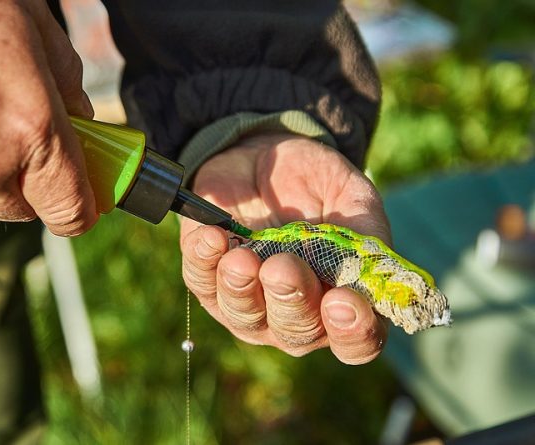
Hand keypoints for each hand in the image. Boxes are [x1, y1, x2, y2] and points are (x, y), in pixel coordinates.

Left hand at [181, 132, 390, 363]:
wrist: (263, 158)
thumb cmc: (315, 186)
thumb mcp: (349, 195)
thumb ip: (364, 229)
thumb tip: (367, 262)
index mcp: (342, 303)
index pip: (355, 340)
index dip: (352, 330)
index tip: (343, 301)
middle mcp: (296, 316)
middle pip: (295, 332)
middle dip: (289, 300)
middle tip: (283, 267)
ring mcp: (248, 304)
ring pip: (243, 315)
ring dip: (241, 288)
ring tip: (242, 258)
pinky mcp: (206, 280)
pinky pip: (201, 281)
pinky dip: (205, 261)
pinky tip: (212, 237)